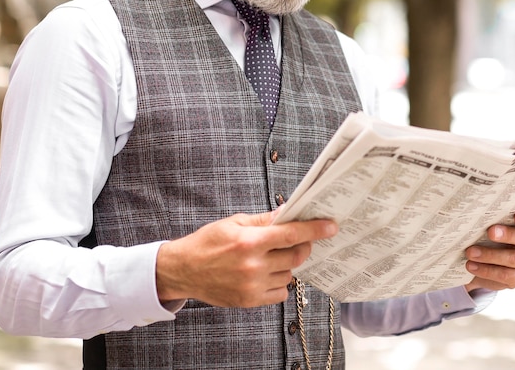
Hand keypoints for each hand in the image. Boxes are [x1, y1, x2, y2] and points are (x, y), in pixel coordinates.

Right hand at [155, 211, 337, 307]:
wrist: (184, 270)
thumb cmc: (208, 242)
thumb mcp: (234, 222)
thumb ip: (263, 220)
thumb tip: (287, 213)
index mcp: (249, 241)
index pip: (291, 234)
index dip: (314, 230)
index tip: (330, 227)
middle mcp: (253, 266)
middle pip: (295, 256)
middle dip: (303, 246)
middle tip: (298, 240)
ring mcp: (252, 286)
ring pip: (289, 274)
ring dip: (287, 264)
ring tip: (271, 256)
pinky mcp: (249, 301)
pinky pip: (280, 292)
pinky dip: (280, 281)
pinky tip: (266, 272)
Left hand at [464, 207, 514, 292]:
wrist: (496, 260)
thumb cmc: (496, 233)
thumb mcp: (497, 224)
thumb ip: (493, 219)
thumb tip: (472, 214)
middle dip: (506, 235)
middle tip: (490, 232)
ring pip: (513, 259)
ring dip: (489, 255)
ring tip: (471, 253)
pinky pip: (505, 275)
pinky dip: (486, 271)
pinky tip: (472, 266)